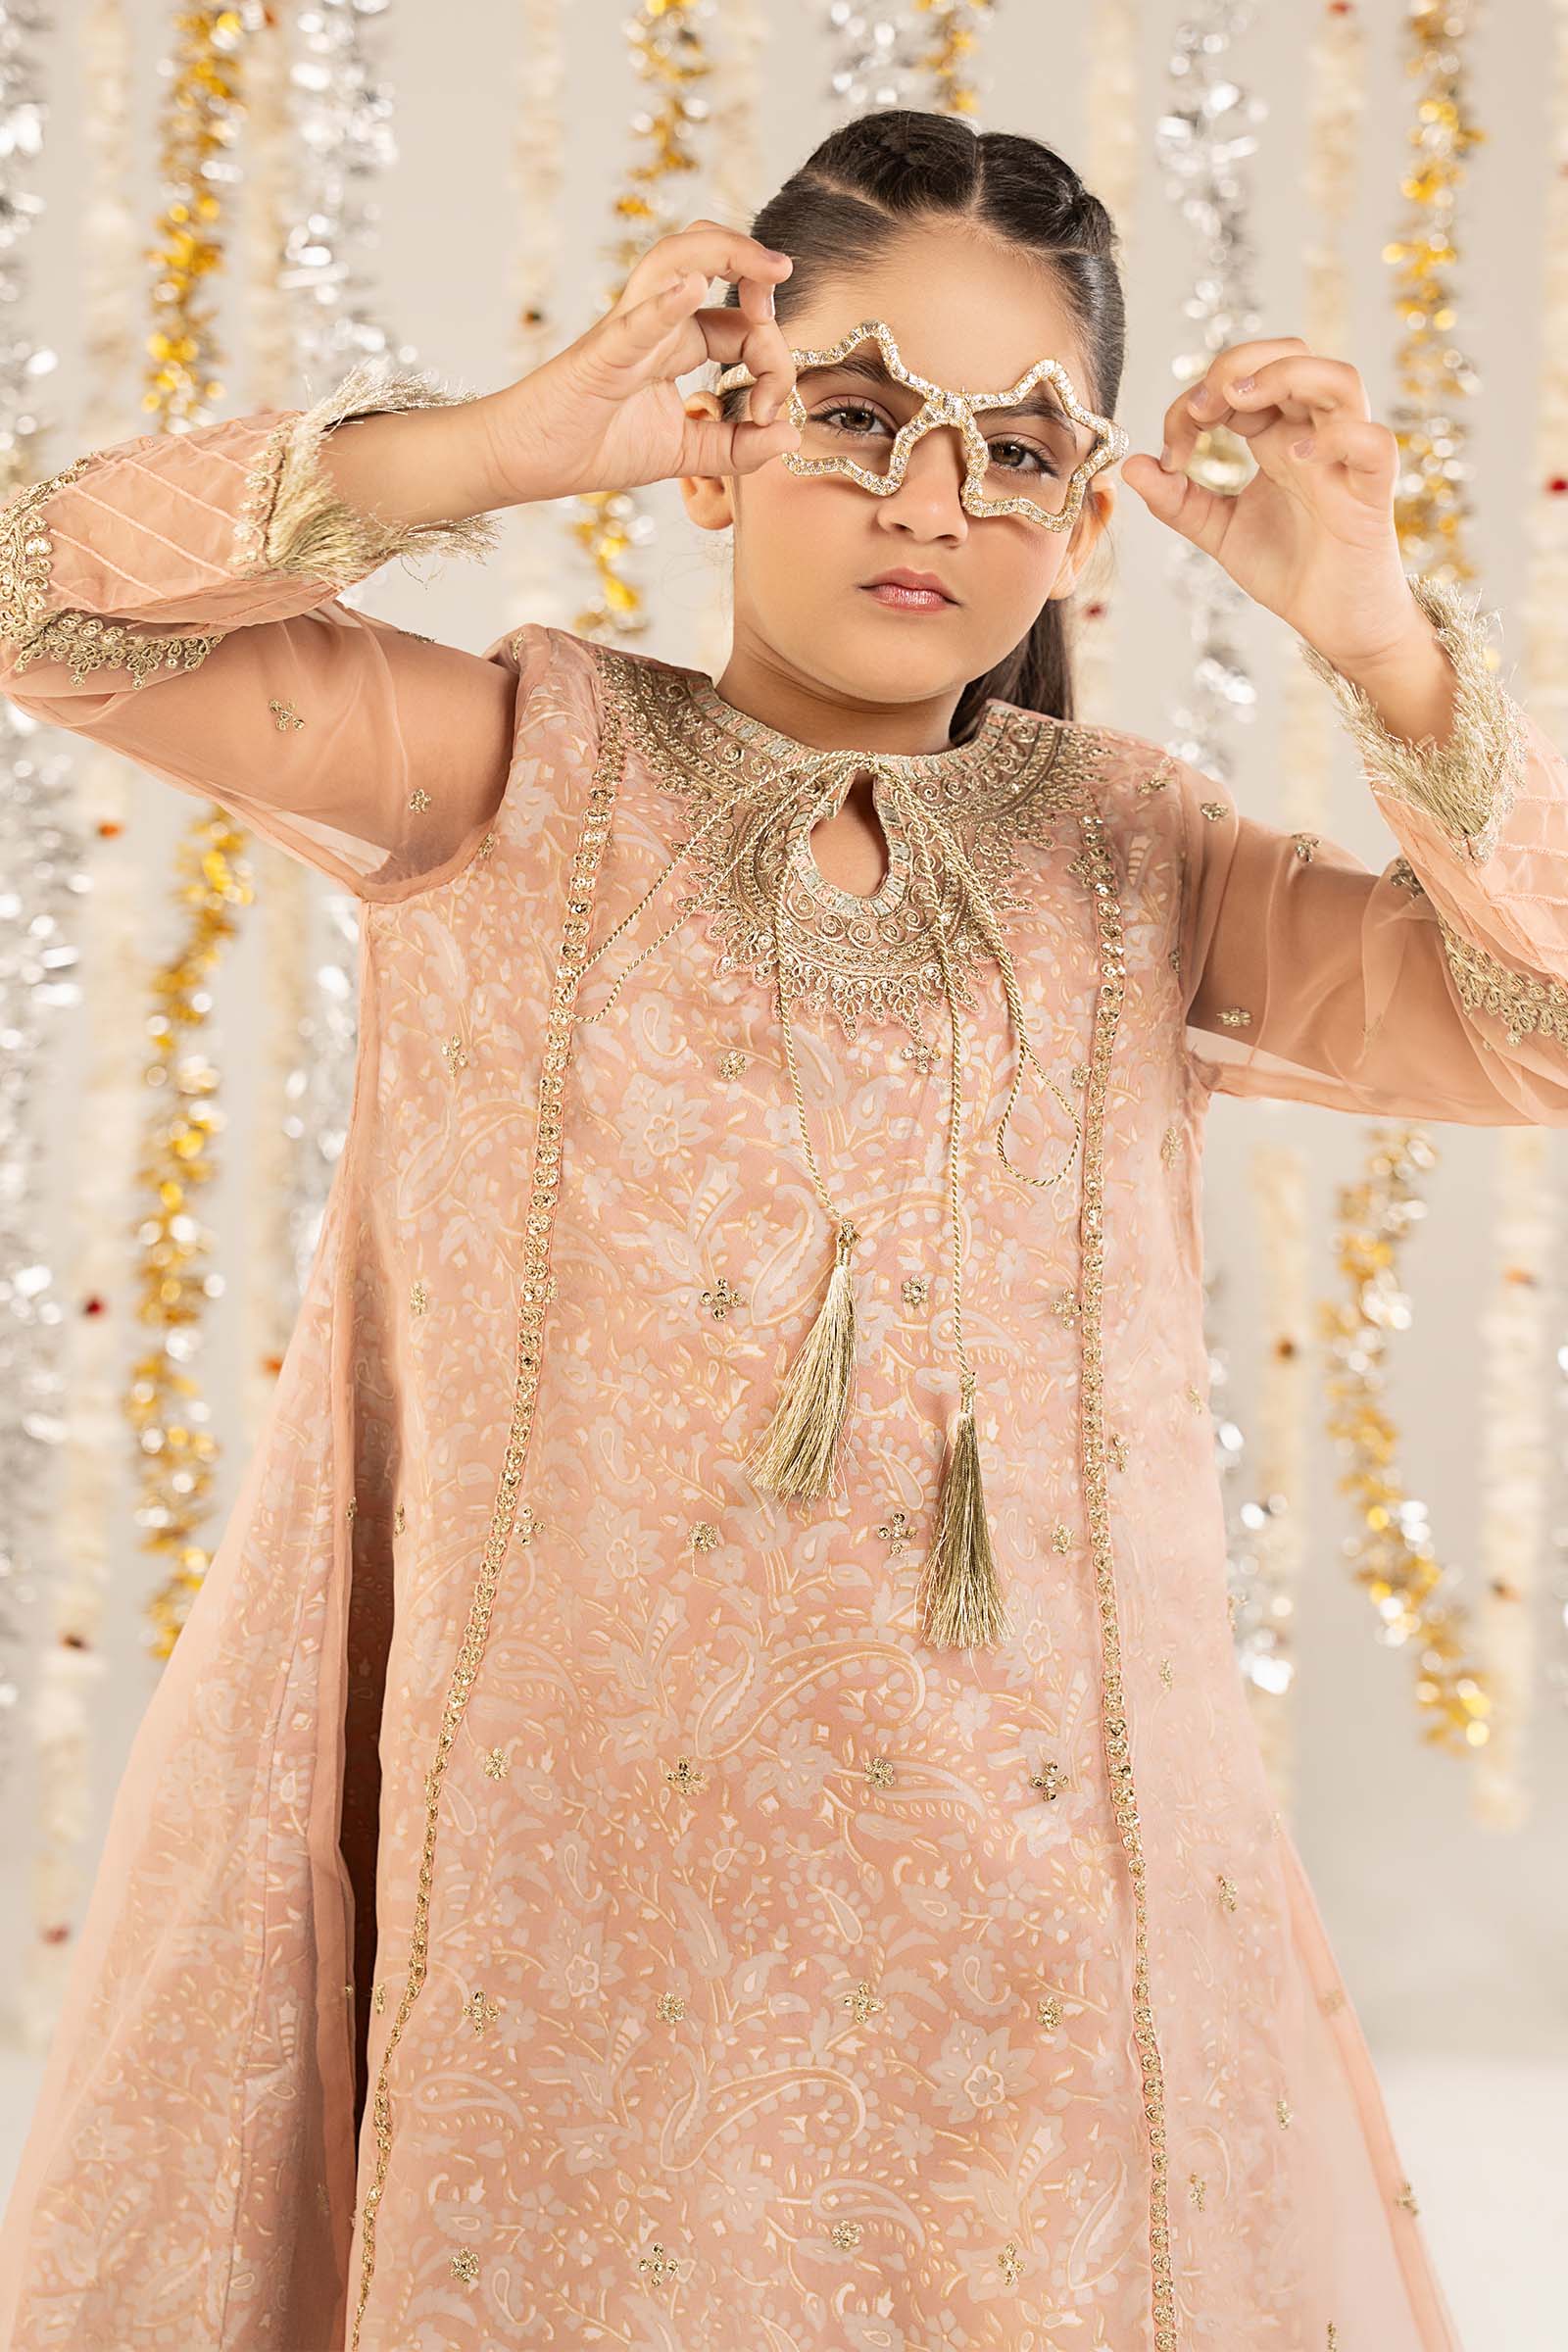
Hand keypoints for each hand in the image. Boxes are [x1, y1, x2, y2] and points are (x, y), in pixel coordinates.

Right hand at [476, 220, 801, 504]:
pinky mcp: (600, 355)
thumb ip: (737, 448)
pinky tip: (692, 288)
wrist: (523, 463)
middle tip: (780, 330)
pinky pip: (634, 319)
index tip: (773, 415)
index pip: (743, 327)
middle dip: (762, 286)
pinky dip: (663, 302)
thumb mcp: (685, 455)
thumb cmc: (593, 449)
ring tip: (769, 266)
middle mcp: (654, 323)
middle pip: (715, 269)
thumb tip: (790, 437)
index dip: (775, 365)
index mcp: (676, 344)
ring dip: (727, 252)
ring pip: (675, 259)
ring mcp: (626, 331)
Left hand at [1120, 337, 1429, 673]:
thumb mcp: (1219, 532)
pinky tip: (1295, 455)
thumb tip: (1132, 467)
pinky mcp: (1372, 492)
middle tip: (1201, 408)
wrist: (1336, 622)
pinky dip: (1339, 436)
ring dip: (1287, 375)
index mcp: (1277, 435)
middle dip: (1240, 365)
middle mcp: (1313, 434)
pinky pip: (1373, 443)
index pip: (1241, 381)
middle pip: (1293, 354)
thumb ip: (1177, 501)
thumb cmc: (1289, 568)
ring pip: (1339, 380)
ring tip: (1242, 403)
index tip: (1172, 450)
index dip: (1197, 398)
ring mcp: (1346, 458)